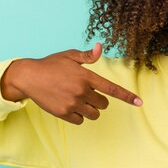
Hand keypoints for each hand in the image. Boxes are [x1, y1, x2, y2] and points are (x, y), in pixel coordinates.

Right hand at [0, 43, 141, 124]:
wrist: (28, 77)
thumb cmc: (50, 64)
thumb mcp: (69, 56)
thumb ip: (87, 56)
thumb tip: (100, 47)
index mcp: (86, 76)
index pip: (112, 89)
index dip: (127, 96)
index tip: (140, 103)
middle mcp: (81, 91)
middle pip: (104, 104)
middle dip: (99, 99)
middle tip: (87, 92)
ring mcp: (72, 104)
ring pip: (94, 114)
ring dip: (91, 109)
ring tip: (79, 100)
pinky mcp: (63, 113)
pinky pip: (80, 120)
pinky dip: (79, 116)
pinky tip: (69, 106)